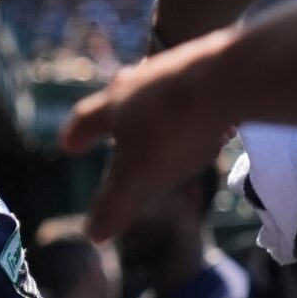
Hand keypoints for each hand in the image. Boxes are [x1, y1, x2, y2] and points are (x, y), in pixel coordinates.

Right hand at [57, 32, 240, 239]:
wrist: (227, 80)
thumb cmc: (173, 131)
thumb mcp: (140, 177)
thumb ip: (116, 204)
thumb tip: (93, 234)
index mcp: (115, 106)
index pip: (86, 120)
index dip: (77, 134)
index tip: (69, 144)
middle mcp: (141, 81)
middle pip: (120, 94)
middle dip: (115, 110)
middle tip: (115, 121)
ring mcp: (176, 68)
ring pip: (158, 86)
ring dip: (156, 104)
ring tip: (163, 121)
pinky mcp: (212, 63)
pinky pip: (194, 86)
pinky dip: (194, 102)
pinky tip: (210, 116)